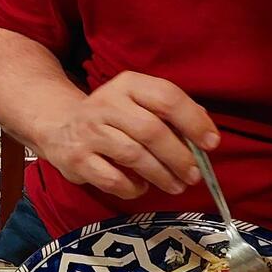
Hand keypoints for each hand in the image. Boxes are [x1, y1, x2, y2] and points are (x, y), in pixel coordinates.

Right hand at [37, 72, 219, 199]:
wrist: (59, 126)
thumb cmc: (112, 118)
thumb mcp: (138, 103)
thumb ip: (169, 114)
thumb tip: (205, 136)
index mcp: (128, 84)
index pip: (167, 98)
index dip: (193, 121)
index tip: (211, 143)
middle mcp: (107, 104)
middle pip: (152, 131)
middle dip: (179, 156)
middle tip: (194, 175)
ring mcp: (90, 132)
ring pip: (134, 156)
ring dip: (161, 175)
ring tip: (176, 186)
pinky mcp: (78, 160)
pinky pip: (113, 179)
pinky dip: (133, 188)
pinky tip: (142, 187)